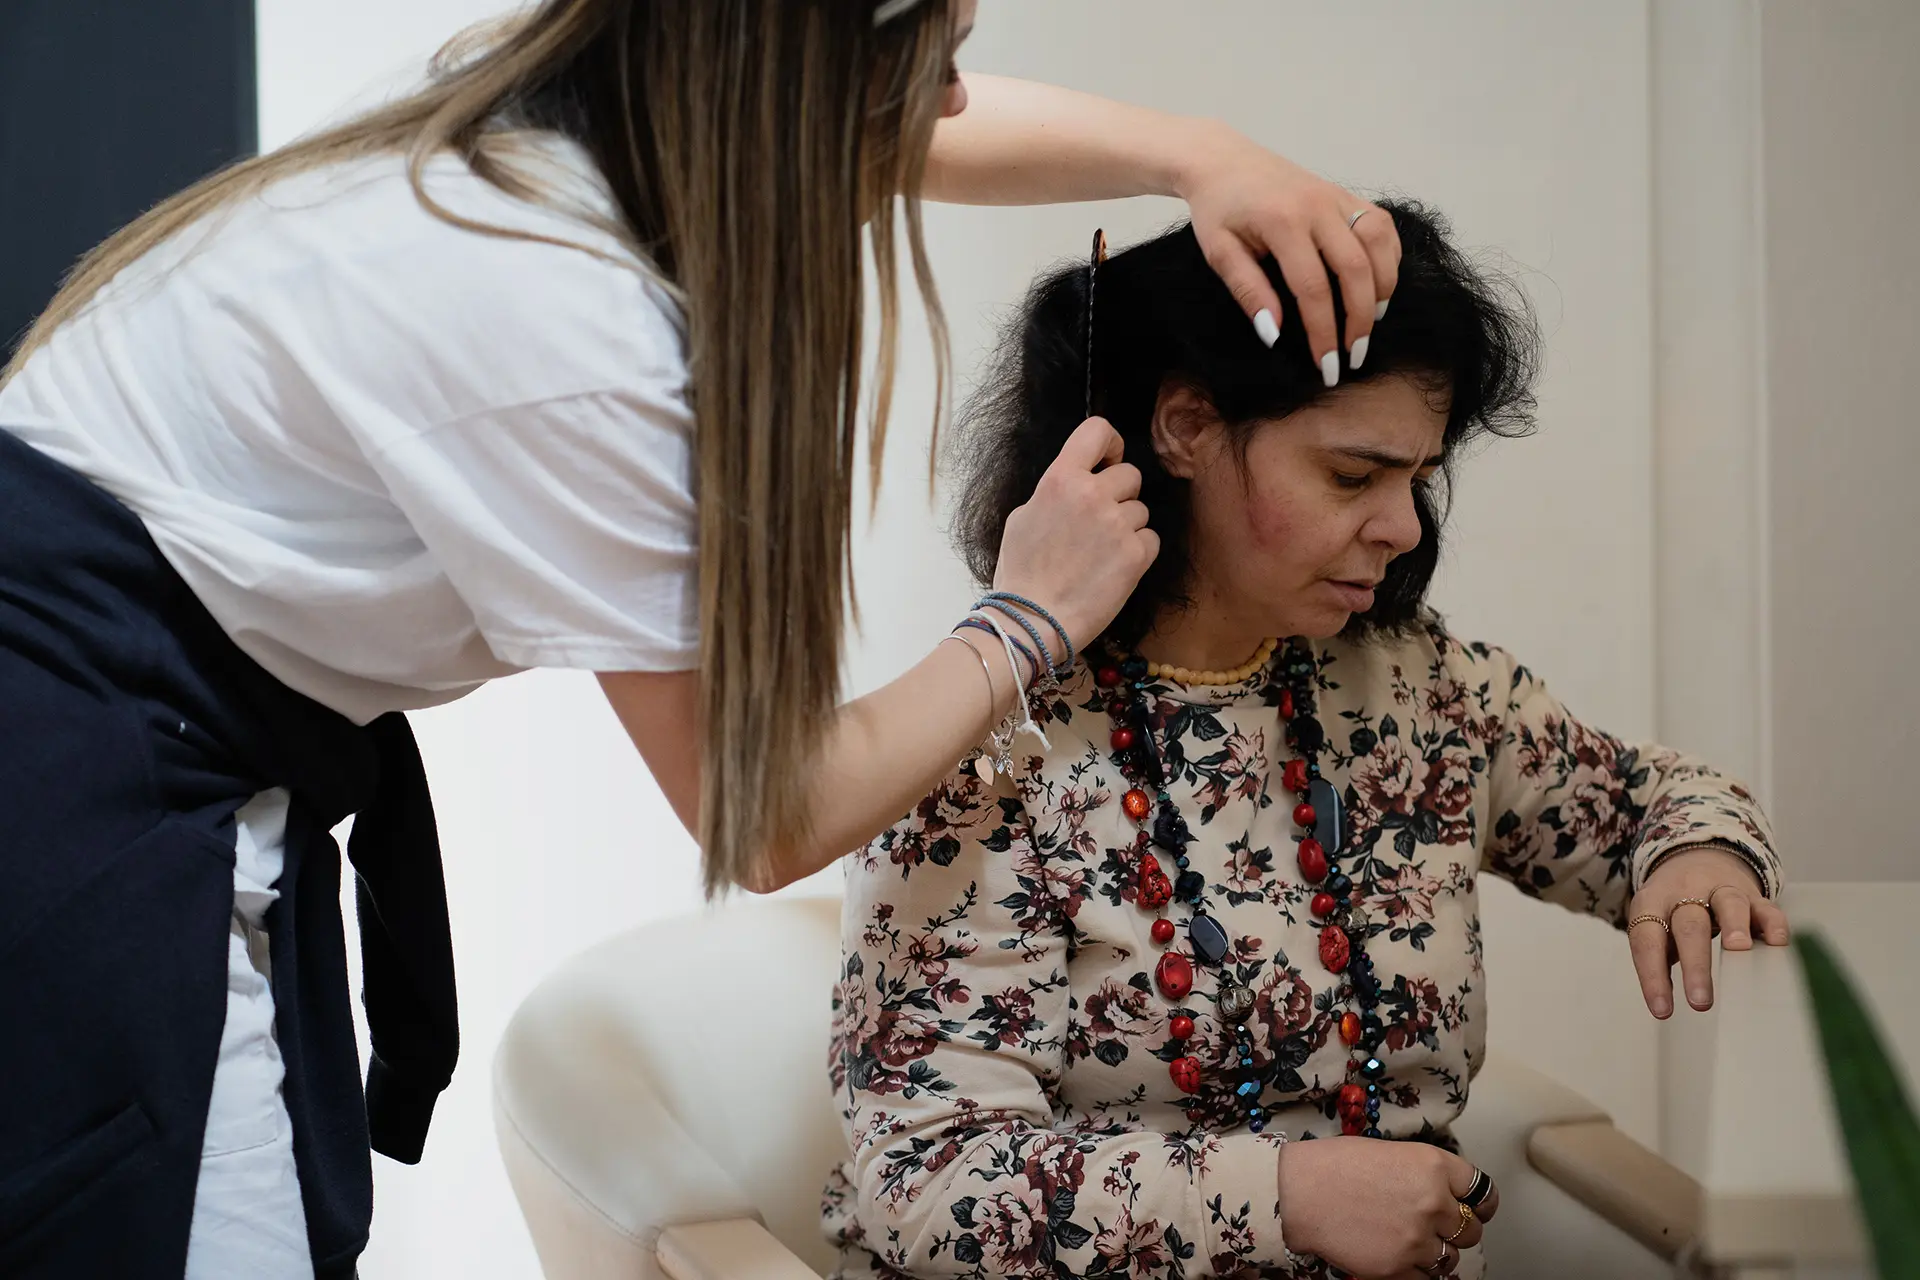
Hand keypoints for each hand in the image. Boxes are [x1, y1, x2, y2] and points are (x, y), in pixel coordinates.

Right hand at [992, 417, 1156, 657]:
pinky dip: (1137, 552)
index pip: (1097, 430)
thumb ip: (1054, 492)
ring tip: (1100, 553)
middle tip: (1099, 523)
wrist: (1032, 620)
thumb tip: (1076, 483)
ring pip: (1140, 510)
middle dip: (1119, 496)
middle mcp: (1092, 494)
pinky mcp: (1136, 554)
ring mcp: (1117, 524)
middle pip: (1131, 475)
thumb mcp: (1023, 517)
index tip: (1108, 461)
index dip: (1110, 444)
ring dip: (1126, 528)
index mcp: (1060, 479)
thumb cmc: (1021, 573)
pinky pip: (1150, 539)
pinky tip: (1112, 568)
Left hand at [1175, 120, 1400, 378]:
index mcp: (1282, 222)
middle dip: (1360, 319)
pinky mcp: (1344, 193)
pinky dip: (1388, 258)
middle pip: (1355, 269)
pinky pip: (1381, 225)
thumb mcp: (1220, 252)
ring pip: (1378, 243)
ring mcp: (1335, 196)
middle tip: (1355, 356)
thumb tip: (1274, 334)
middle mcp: (1317, 206)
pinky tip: (1378, 284)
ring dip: (1383, 287)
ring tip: (1372, 322)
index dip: (1323, 332)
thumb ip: (1248, 291)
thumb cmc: (1217, 210)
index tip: (1326, 367)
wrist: (1223, 160)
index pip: (1313, 288)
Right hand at [1277, 1137, 1498, 1278]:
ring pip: (1451, 1259)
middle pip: (1471, 1230)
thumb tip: (1443, 1194)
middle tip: (1431, 1226)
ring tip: (1407, 1241)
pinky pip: (1426, 1279)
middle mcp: (1434, 1202)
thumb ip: (1424, 1174)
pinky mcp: (1398, 1268)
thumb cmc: (1334, 1165)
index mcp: (1434, 1165)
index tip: (1474, 1209)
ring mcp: (1417, 1239)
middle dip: (1455, 1230)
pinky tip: (1397, 1256)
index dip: (1479, 1204)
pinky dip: (1416, 1272)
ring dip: (1435, 1253)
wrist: (1298, 1192)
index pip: (1483, 1193)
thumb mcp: (1391, 1153)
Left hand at [1628, 846, 1790, 1018]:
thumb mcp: (1655, 921)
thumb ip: (1660, 954)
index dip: (1653, 976)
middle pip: (1689, 926)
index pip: (1648, 939)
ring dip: (1734, 927)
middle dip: (1695, 965)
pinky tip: (1776, 942)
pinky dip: (1773, 923)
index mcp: (1653, 902)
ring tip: (1738, 950)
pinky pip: (1766, 906)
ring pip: (1728, 905)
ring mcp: (1722, 890)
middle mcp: (1687, 892)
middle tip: (1701, 1001)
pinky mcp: (1753, 895)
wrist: (1695, 856)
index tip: (1662, 1010)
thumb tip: (1665, 1000)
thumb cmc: (1672, 905)